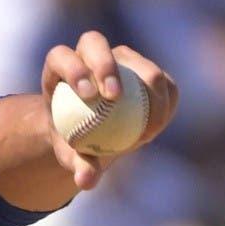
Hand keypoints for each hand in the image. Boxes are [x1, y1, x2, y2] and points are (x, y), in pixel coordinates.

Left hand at [40, 31, 180, 190]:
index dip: (74, 68)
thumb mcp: (70, 153)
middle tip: (115, 97)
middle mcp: (88, 54)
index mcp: (60, 67)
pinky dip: (164, 102)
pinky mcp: (147, 70)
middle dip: (106, 65)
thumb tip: (86, 181)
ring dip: (146, 88)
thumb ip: (76, 164)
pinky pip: (163, 82)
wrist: (93, 130)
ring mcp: (120, 58)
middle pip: (95, 44)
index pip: (63, 57)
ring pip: (138, 61)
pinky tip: (158, 126)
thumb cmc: (73, 139)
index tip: (88, 95)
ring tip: (147, 125)